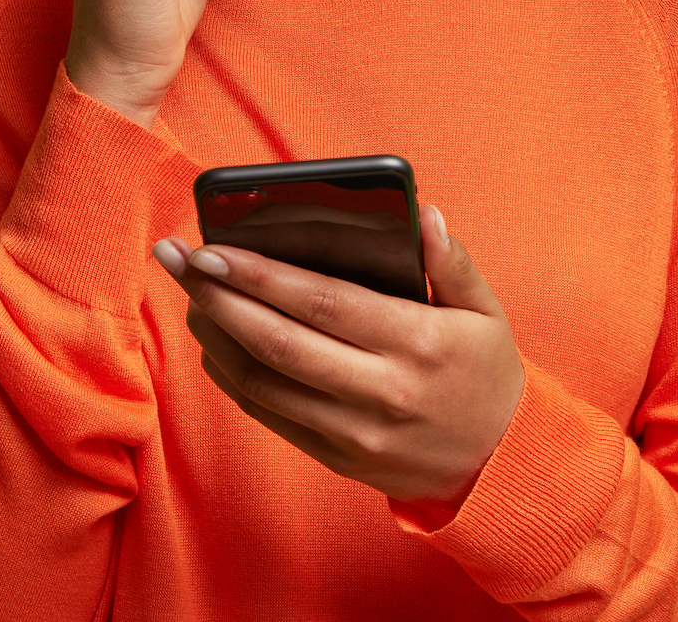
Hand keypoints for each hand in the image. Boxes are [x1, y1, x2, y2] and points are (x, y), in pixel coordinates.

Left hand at [151, 206, 524, 506]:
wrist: (496, 463)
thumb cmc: (486, 372)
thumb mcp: (485, 310)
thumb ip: (451, 261)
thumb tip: (423, 215)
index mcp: (417, 342)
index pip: (324, 303)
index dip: (262, 276)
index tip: (214, 248)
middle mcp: (381, 391)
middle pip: (281, 343)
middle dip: (220, 299)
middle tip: (180, 261)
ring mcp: (355, 432)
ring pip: (265, 384)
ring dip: (218, 339)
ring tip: (191, 297)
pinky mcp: (337, 457)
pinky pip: (272, 416)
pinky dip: (235, 379)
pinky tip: (217, 344)